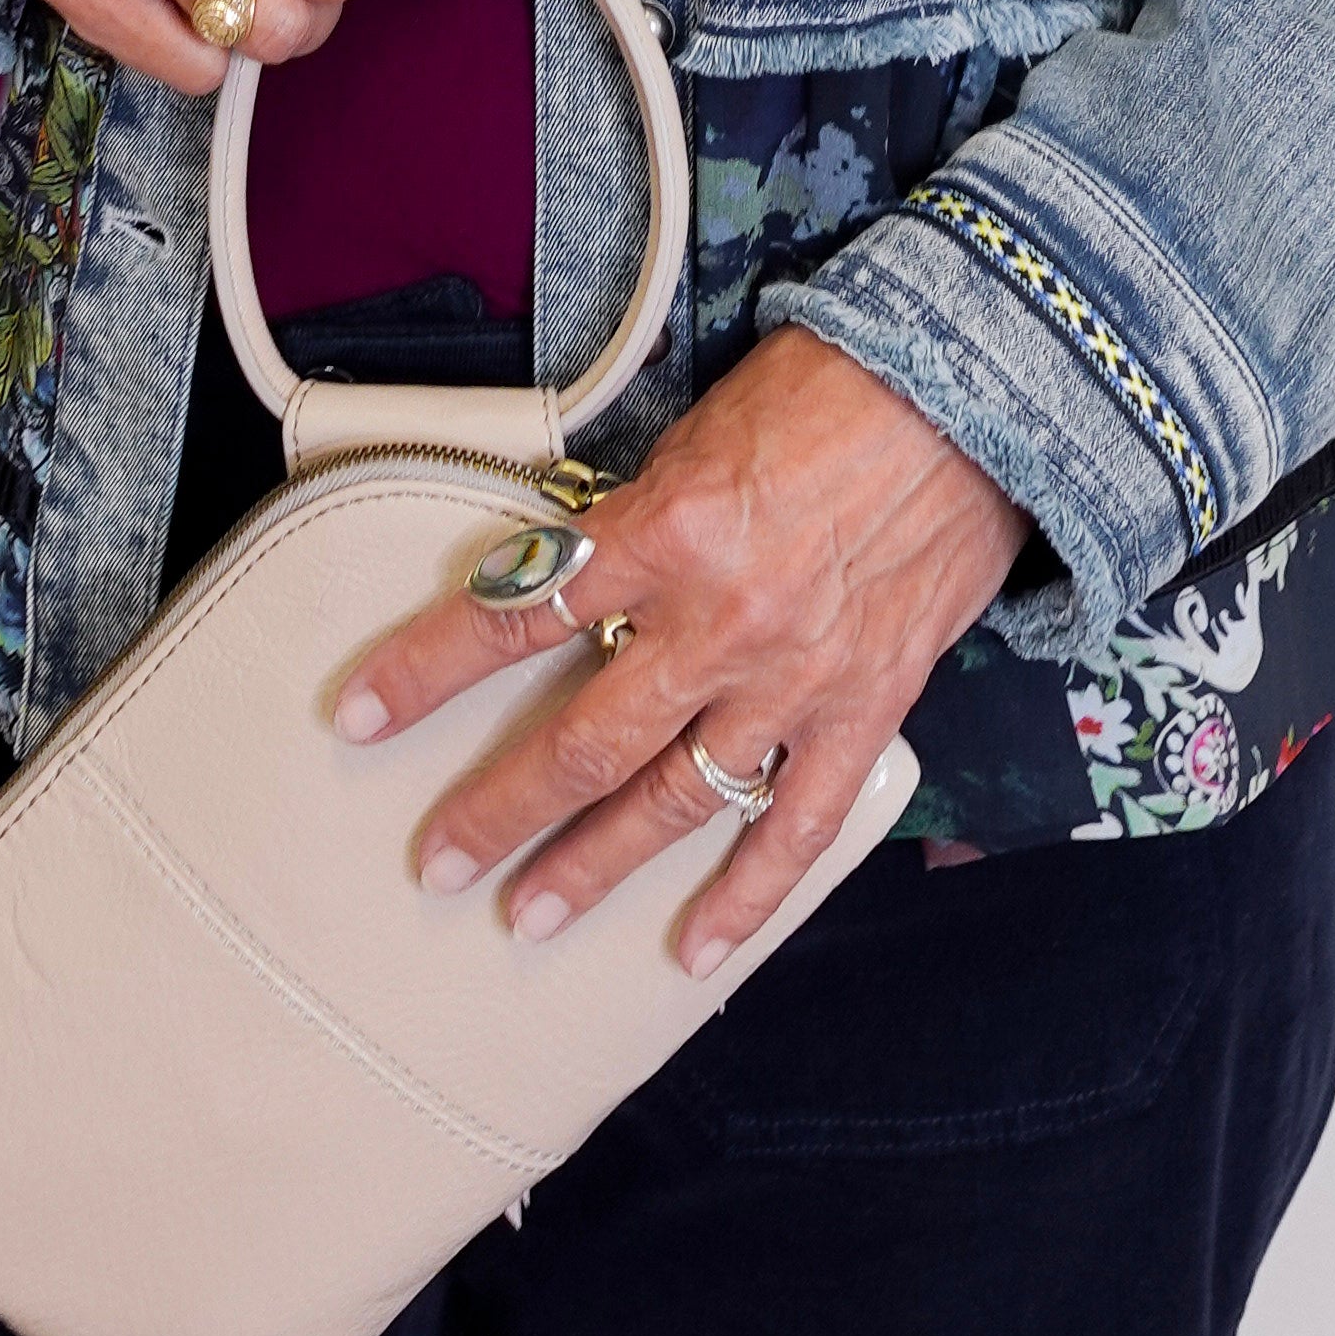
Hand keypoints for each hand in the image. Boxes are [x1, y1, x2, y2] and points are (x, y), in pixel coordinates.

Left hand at [333, 325, 1025, 976]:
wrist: (977, 395)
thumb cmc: (833, 387)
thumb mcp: (701, 433)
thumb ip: (638, 519)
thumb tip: (571, 573)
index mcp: (666, 531)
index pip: (518, 610)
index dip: (429, 669)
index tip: (357, 716)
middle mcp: (719, 619)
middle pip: (584, 737)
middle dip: (500, 809)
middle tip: (437, 863)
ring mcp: (793, 678)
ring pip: (673, 798)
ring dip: (593, 866)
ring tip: (529, 918)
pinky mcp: (862, 709)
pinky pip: (795, 826)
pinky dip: (746, 895)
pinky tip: (695, 948)